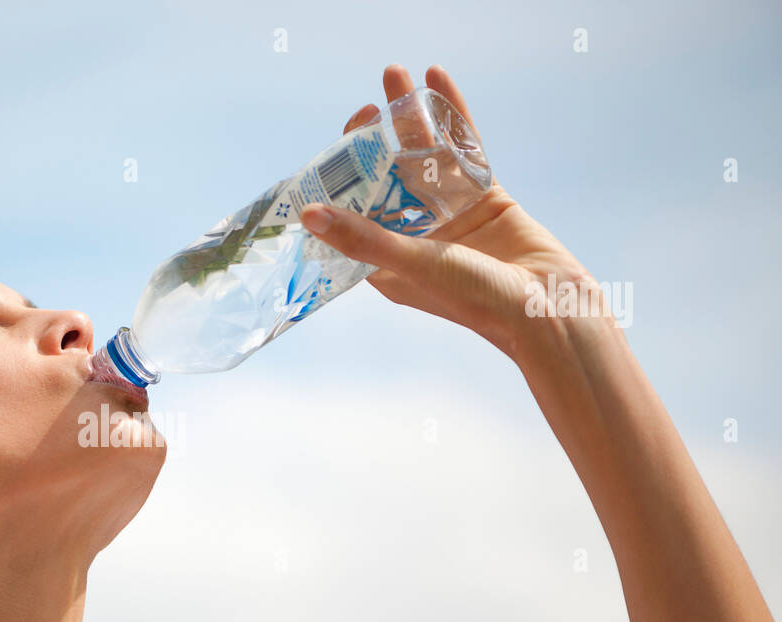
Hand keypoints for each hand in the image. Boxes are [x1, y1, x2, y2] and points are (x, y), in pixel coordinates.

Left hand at [300, 64, 614, 367]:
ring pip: (425, 156)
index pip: (353, 211)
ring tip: (397, 75)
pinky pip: (463, 148)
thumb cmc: (476, 300)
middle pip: (387, 177)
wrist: (551, 307)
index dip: (342, 178)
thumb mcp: (412, 264)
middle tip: (370, 104)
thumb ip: (363, 238)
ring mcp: (451, 214)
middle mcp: (415, 236)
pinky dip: (451, 115)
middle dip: (376, 139)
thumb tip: (309, 215)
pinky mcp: (485, 196)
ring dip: (412, 116)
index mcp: (387, 262)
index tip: (339, 146)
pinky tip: (438, 79)